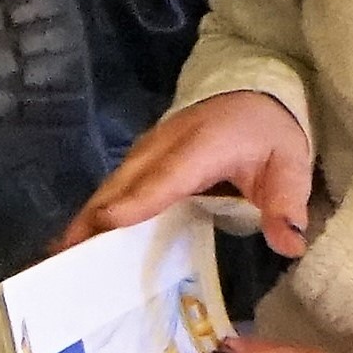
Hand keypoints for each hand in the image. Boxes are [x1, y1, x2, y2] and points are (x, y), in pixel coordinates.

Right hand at [62, 88, 311, 256]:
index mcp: (202, 145)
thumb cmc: (269, 132)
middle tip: (66, 261)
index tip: (106, 224)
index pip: (166, 176)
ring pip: (113, 186)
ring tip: (62, 258)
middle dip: (94, 219)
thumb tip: (290, 244)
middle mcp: (166, 145)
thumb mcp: (291, 165)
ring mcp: (149, 150)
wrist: (255, 92)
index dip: (136, 200)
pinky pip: (116, 188)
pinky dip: (97, 213)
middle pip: (125, 184)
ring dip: (87, 219)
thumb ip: (287, 204)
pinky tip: (81, 241)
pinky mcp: (143, 159)